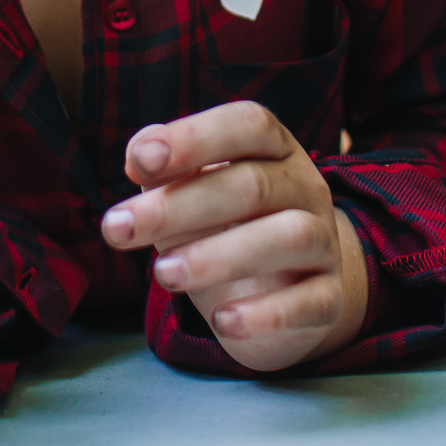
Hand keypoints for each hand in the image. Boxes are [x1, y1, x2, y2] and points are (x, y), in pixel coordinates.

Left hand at [99, 101, 369, 372]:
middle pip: (253, 184)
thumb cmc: (225, 227)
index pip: (248, 125)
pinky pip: (309, 303)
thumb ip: (164, 169)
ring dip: (218, 255)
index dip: (195, 137)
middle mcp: (305, 187)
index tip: (139, 161)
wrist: (284, 291)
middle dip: (178, 206)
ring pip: (288, 237)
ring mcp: (323, 242)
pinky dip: (266, 315)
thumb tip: (140, 156)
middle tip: (116, 229)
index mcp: (274, 149)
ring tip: (163, 274)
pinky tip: (222, 321)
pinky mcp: (329, 298)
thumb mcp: (191, 192)